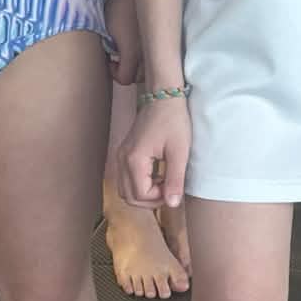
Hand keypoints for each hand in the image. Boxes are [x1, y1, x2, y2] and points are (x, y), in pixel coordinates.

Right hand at [117, 94, 190, 210]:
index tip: (174, 189)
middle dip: (149, 200)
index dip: (159, 199)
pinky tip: (157, 175)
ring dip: (143, 194)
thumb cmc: (174, 120)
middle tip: (169, 191)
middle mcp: (122, 159)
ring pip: (125, 189)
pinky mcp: (125, 153)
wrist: (164, 96)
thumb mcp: (179, 151)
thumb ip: (175, 179)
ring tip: (163, 184)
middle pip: (128, 196)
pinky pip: (126, 178)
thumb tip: (173, 204)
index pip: (140, 195)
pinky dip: (139, 184)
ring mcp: (121, 156)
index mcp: (134, 160)